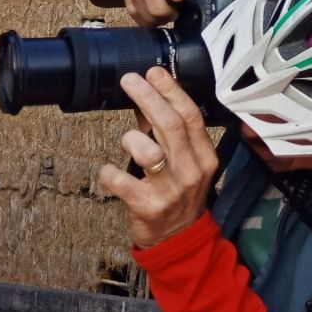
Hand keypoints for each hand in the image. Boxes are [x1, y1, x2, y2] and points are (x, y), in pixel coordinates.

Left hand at [98, 68, 219, 247]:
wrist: (179, 238)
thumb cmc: (179, 193)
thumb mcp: (181, 160)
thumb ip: (163, 131)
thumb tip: (145, 99)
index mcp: (204, 156)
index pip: (190, 116)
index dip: (171, 91)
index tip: (153, 72)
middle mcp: (191, 171)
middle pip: (171, 126)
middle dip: (148, 98)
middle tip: (129, 80)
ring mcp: (171, 191)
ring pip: (149, 153)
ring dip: (132, 139)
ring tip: (128, 140)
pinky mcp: (149, 207)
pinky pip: (122, 182)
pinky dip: (109, 173)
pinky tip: (108, 172)